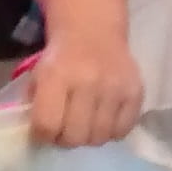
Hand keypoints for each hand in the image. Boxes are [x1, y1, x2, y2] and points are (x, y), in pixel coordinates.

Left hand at [28, 34, 144, 147]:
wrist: (94, 31)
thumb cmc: (62, 58)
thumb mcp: (38, 75)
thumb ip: (36, 105)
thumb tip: (41, 137)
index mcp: (57, 76)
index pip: (47, 125)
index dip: (43, 136)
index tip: (44, 132)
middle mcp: (88, 82)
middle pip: (75, 136)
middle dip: (66, 139)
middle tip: (65, 131)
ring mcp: (114, 88)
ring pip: (99, 137)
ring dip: (89, 137)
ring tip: (85, 126)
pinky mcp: (135, 92)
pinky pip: (122, 130)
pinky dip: (111, 131)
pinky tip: (104, 120)